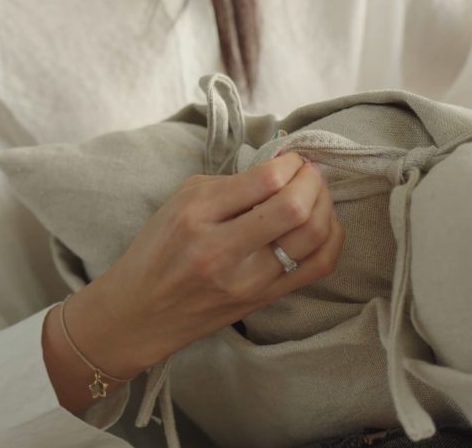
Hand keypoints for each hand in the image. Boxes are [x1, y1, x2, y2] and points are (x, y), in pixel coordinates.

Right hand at [48, 152, 343, 410]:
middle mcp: (223, 250)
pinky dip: (331, 238)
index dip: (291, 162)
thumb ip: (231, 184)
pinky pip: (318, 267)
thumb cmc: (158, 251)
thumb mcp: (180, 202)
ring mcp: (248, 280)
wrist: (140, 313)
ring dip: (325, 205)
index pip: (265, 180)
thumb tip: (281, 169)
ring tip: (316, 194)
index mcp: (197, 215)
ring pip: (313, 236)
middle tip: (309, 173)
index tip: (291, 159)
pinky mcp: (264, 300)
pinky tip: (323, 224)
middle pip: (295, 208)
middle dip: (313, 180)